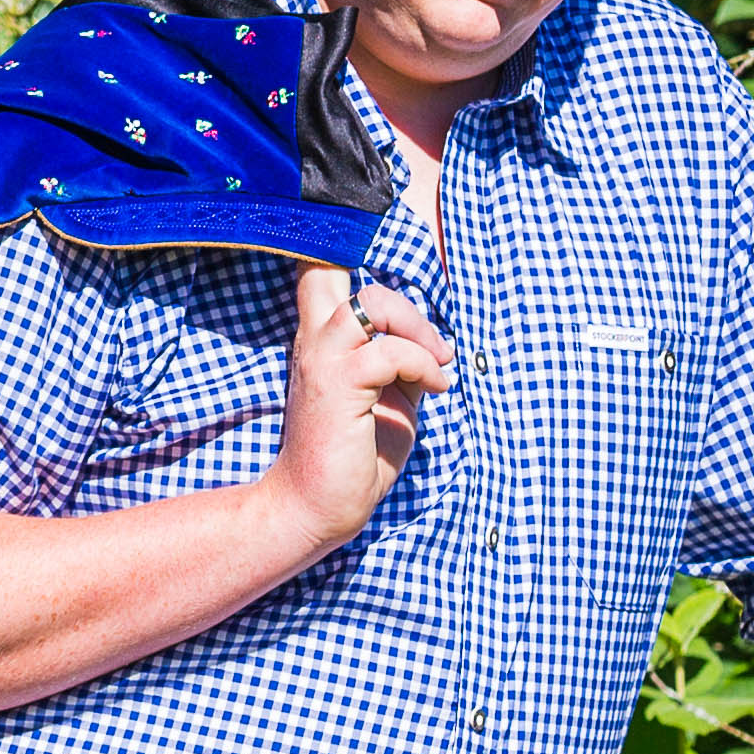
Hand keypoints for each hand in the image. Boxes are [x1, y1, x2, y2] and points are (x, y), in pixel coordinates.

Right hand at [262, 261, 450, 545]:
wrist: (317, 508)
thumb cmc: (352, 457)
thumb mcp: (388, 397)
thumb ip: (402, 361)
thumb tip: (434, 342)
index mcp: (320, 339)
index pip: (316, 269)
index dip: (339, 246)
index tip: (385, 253)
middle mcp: (314, 341)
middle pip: (334, 267)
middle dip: (396, 295)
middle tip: (430, 343)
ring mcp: (323, 361)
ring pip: (371, 302)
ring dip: (416, 327)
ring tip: (439, 362)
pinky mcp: (338, 386)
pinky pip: (389, 352)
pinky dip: (424, 364)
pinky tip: (436, 388)